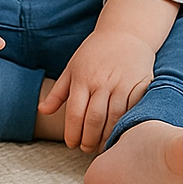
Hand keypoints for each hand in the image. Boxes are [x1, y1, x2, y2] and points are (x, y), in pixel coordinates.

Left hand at [38, 27, 154, 152]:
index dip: (72, 132)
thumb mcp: (72, 68)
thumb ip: (58, 92)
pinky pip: (132, 111)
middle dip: (89, 139)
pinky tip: (120, 134)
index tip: (71, 144)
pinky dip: (125, 126)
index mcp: (82, 78)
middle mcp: (101, 82)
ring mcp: (122, 84)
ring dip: (107, 137)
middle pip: (94, 119)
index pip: (75, 112)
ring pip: (114, 118)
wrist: (125, 34)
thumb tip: (42, 111)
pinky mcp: (140, 86)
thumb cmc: (94, 53)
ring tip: (101, 146)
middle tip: (86, 149)